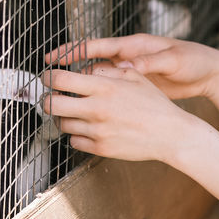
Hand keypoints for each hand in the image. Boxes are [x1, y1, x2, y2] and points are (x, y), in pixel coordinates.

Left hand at [41, 65, 196, 161]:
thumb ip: (107, 72)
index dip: (48, 77)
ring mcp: (97, 131)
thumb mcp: (134, 77)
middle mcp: (96, 109)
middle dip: (47, 100)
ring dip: (63, 117)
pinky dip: (77, 135)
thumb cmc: (155, 104)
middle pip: (52, 104)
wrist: (171, 134)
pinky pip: (74, 141)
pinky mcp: (100, 148)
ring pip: (62, 124)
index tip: (48, 77)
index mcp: (104, 88)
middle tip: (52, 97)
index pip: (61, 80)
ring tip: (74, 113)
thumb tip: (85, 70)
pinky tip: (88, 128)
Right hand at [45, 33, 218, 100]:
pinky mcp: (135, 86)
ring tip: (61, 100)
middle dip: (67, 71)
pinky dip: (97, 97)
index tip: (52, 57)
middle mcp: (127, 57)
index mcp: (133, 46)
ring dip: (80, 86)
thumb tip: (127, 64)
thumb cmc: (192, 60)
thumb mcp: (173, 60)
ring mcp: (129, 72)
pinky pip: (109, 91)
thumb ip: (150, 62)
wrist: (208, 72)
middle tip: (46, 81)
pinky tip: (87, 109)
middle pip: (90, 63)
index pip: (96, 46)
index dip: (72, 51)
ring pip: (97, 79)